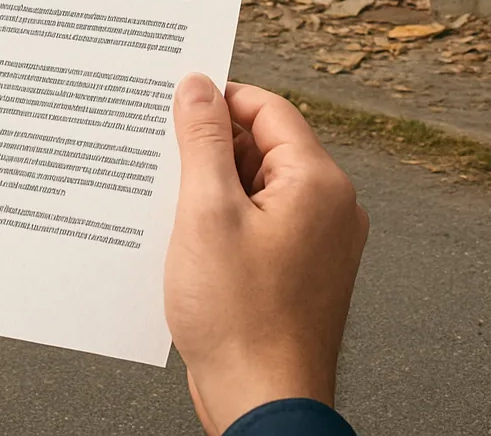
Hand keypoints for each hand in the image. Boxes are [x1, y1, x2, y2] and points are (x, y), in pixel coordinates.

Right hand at [164, 76, 368, 434]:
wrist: (262, 403)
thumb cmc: (239, 319)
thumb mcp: (206, 212)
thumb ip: (201, 140)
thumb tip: (197, 87)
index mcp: (316, 183)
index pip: (267, 108)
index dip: (219, 99)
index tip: (176, 102)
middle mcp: (327, 206)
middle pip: (262, 144)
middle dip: (209, 145)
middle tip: (164, 156)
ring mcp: (315, 238)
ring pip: (256, 182)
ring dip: (212, 182)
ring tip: (172, 202)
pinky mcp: (297, 265)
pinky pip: (258, 216)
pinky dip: (222, 214)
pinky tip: (188, 232)